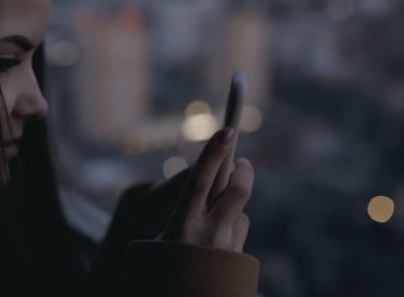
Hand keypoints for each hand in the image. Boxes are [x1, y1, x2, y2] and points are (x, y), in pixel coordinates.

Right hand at [160, 128, 254, 252]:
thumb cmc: (160, 272)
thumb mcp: (160, 244)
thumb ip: (186, 215)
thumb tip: (213, 192)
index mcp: (181, 227)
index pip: (199, 180)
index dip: (213, 153)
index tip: (227, 130)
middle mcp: (208, 236)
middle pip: (237, 191)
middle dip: (244, 170)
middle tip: (243, 162)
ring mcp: (227, 250)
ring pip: (241, 214)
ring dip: (233, 210)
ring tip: (216, 219)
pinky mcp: (239, 263)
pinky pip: (239, 236)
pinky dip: (232, 232)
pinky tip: (219, 245)